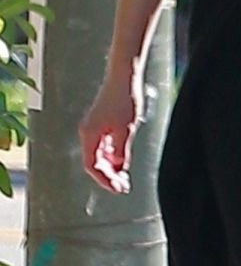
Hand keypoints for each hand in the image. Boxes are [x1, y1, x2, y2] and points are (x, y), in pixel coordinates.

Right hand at [79, 68, 141, 193]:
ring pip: (99, 155)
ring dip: (111, 168)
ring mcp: (94, 128)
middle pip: (95, 162)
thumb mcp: (127, 128)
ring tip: (124, 179)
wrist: (124, 77)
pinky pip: (103, 147)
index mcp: (90, 135)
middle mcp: (88, 133)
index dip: (105, 180)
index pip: (92, 165)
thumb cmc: (125, 99)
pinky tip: (122, 163)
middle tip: (124, 187)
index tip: (118, 188)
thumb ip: (121, 150)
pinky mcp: (101, 124)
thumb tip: (118, 167)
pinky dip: (112, 157)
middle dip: (108, 177)